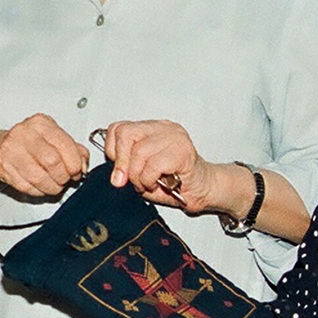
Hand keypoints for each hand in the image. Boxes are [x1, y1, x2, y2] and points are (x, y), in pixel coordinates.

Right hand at [0, 115, 87, 198]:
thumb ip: (74, 149)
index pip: (65, 145)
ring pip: (39, 178)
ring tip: (55, 184)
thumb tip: (83, 165)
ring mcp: (11, 150)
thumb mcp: (54, 138)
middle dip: (64, 177)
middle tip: (66, 179)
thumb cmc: (31, 142)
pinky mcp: (3, 167)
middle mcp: (24, 133)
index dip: (75, 163)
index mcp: (41, 123)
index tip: (77, 171)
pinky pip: (27, 187)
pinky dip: (39, 191)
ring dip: (52, 187)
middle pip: (52, 162)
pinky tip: (41, 186)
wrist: (2, 146)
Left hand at [100, 120, 223, 213]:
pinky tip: (156, 184)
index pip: (120, 128)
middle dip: (122, 162)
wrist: (204, 190)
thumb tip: (117, 176)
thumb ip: (128, 169)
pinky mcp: (183, 151)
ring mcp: (175, 137)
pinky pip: (153, 165)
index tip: (119, 170)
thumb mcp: (142, 174)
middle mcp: (164, 128)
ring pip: (139, 152)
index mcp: (152, 128)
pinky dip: (148, 180)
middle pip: (126, 134)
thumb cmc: (176, 181)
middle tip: (127, 180)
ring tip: (146, 184)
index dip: (113, 150)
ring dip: (137, 176)